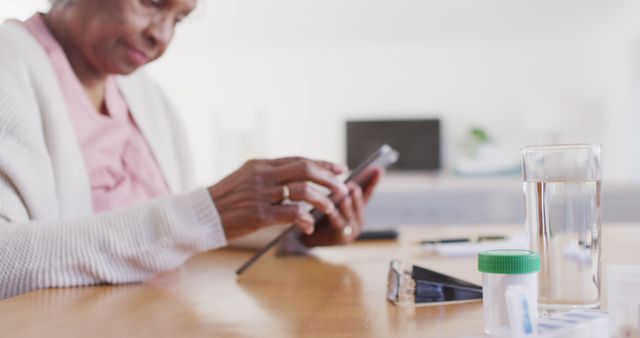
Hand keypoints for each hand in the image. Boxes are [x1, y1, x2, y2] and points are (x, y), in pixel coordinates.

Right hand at [208, 157, 348, 239]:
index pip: (299, 159)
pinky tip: (308, 226)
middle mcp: (263, 175)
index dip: (323, 164)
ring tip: (330, 209)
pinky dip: (305, 219)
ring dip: (322, 200)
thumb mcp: (246, 179)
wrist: (200, 215)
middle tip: (343, 189)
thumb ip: (270, 176)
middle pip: (306, 170)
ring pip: (303, 191)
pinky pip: (291, 213)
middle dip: (329, 179)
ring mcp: (261, 194)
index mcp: (261, 164)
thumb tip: (298, 178)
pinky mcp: (258, 214)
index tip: (340, 169)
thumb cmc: (225, 200)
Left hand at [301, 167, 382, 246]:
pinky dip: (336, 216)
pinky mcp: (342, 238)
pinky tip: (332, 209)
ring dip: (348, 204)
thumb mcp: (331, 198)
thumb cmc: (319, 214)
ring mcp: (352, 230)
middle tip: (352, 184)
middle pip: (361, 203)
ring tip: (345, 195)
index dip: (373, 180)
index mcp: (357, 207)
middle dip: (357, 193)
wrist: (307, 236)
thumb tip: (343, 168)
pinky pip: (339, 225)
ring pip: (351, 214)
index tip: (378, 168)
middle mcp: (358, 218)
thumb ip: (338, 187)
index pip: (368, 191)